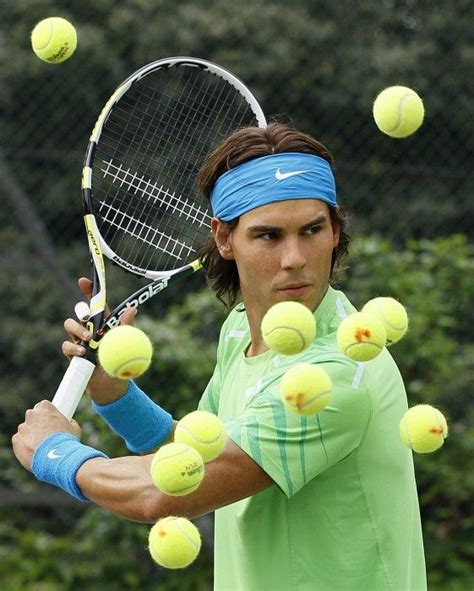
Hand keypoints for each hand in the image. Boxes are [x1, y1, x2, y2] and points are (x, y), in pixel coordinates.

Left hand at [12, 400, 80, 470]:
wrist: (55, 458)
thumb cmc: (66, 442)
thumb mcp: (74, 428)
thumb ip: (69, 422)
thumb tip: (69, 423)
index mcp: (45, 408)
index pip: (43, 406)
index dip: (47, 414)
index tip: (50, 420)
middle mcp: (31, 415)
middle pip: (32, 417)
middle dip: (38, 424)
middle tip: (46, 435)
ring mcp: (23, 427)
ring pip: (25, 430)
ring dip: (31, 436)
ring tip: (41, 447)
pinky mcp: (16, 440)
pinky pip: (19, 441)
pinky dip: (24, 446)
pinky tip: (34, 452)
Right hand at [62, 277, 136, 403]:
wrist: (113, 387)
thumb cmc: (123, 363)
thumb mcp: (129, 344)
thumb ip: (128, 327)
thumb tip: (132, 309)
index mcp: (106, 324)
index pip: (97, 304)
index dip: (90, 291)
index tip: (83, 281)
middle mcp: (92, 330)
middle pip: (81, 311)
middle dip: (82, 310)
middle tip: (88, 318)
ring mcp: (80, 341)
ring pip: (70, 325)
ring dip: (77, 328)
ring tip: (88, 339)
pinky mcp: (73, 354)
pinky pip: (66, 345)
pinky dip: (72, 347)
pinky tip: (81, 353)